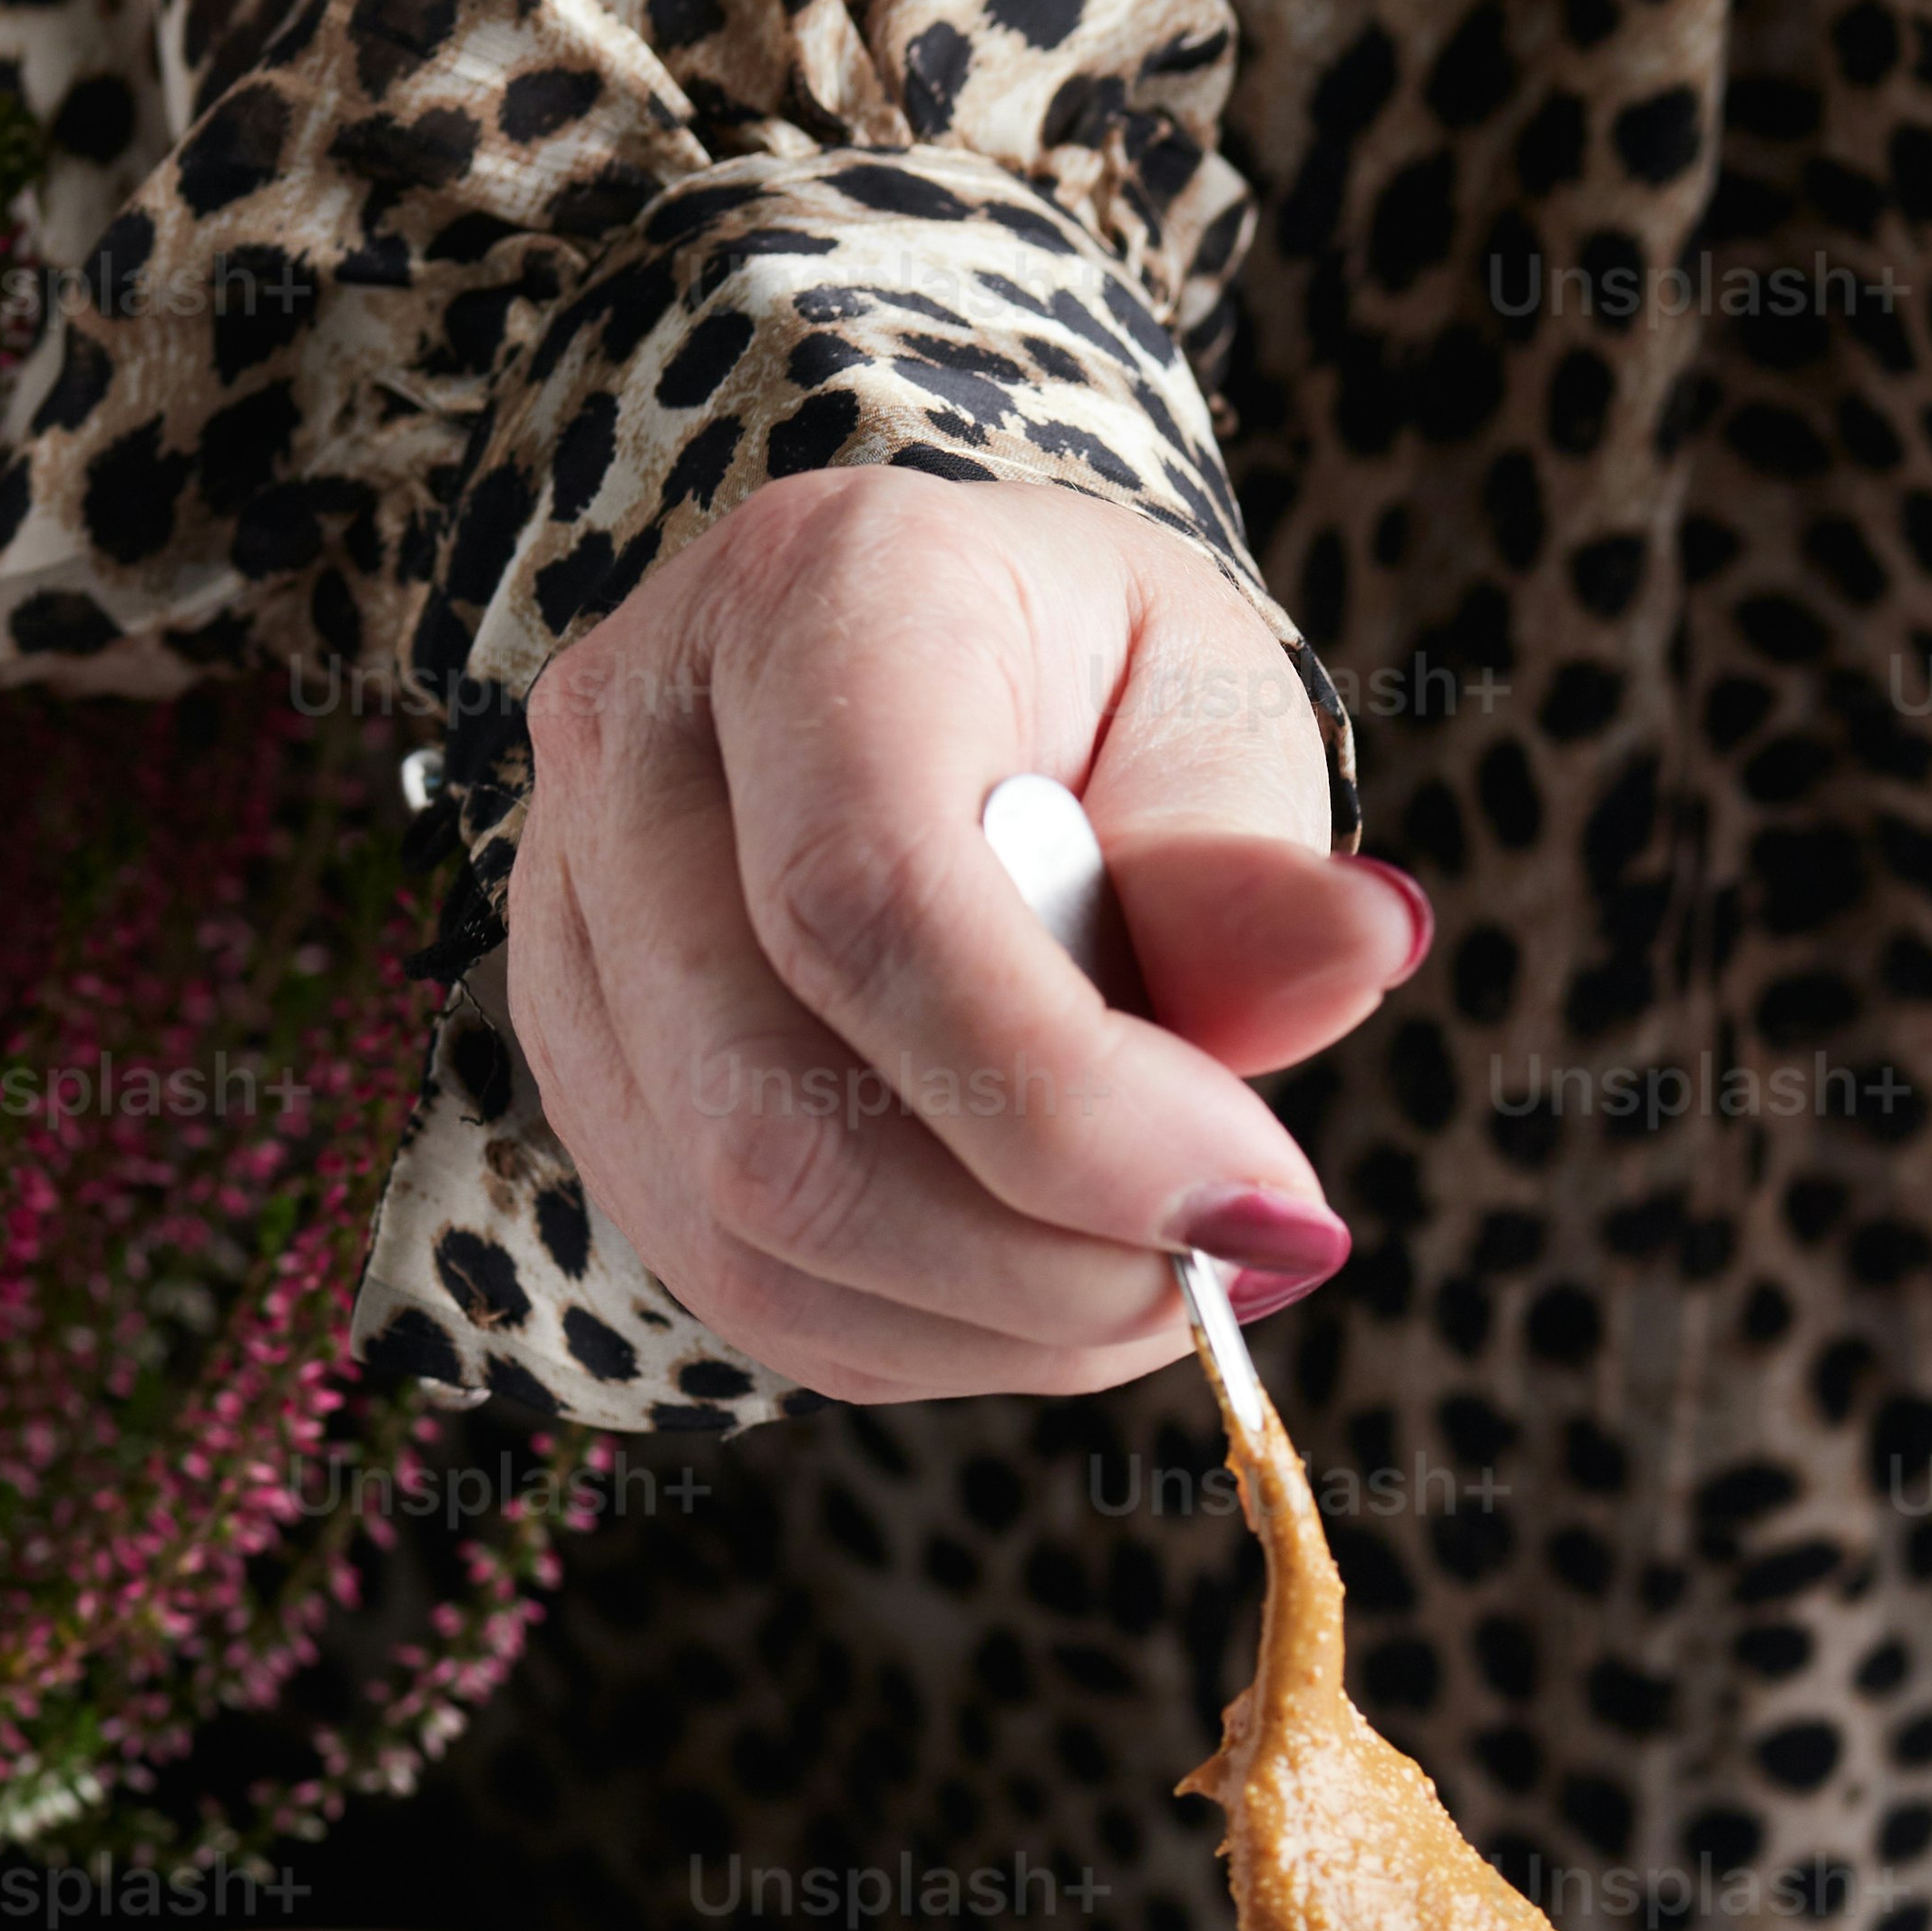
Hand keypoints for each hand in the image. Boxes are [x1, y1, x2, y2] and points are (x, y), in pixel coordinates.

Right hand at [509, 470, 1421, 1396]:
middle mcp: (632, 745)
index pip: (871, 903)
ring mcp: (567, 919)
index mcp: (806, 598)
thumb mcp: (1216, 723)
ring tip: (1156, 1281)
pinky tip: (1041, 1285)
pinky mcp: (581, 1065)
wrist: (947, 687)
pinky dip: (919, 1333)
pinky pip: (730, 1283)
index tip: (1265, 1206)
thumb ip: (1255, 872)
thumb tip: (1364, 949)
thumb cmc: (1097, 696)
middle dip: (1032, 1262)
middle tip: (1225, 1276)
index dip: (1067, 1107)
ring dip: (987, 1323)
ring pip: (736, 1235)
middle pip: (767, 1115)